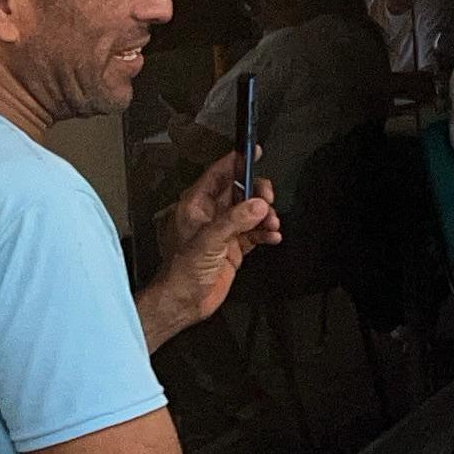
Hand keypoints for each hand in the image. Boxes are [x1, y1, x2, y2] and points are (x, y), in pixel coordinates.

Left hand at [139, 161, 281, 340]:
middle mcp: (210, 214)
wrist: (184, 301)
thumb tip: (256, 204)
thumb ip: (234, 220)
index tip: (253, 153)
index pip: (219, 173)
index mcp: (196, 204)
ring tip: (272, 224)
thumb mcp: (209, 240)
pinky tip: (272, 236)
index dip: (236, 161)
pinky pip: (255, 232)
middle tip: (267, 199)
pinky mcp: (234, 247)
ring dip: (265, 215)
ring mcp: (223, 230)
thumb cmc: (181, 271)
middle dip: (257, 193)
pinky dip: (266, 232)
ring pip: (251, 212)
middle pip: (240, 191)